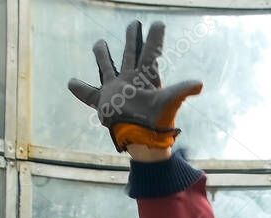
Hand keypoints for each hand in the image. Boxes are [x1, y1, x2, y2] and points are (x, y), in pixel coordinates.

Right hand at [68, 20, 203, 152]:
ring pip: (107, 67)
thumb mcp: (168, 102)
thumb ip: (181, 91)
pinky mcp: (103, 102)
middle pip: (131, 54)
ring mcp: (116, 90)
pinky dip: (80, 89)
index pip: (151, 52)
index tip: (158, 23)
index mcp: (146, 77)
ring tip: (99, 43)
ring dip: (102, 56)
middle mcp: (131, 80)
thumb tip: (199, 84)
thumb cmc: (155, 121)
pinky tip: (71, 82)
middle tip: (133, 24)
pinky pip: (88, 94)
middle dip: (132, 39)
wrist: (141, 140)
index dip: (155, 37)